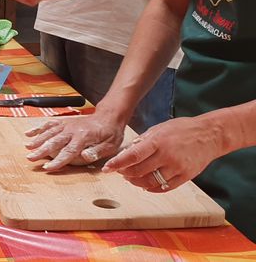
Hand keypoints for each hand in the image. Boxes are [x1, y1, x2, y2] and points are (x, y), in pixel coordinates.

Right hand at [24, 114, 125, 170]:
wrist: (108, 117)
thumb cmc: (110, 133)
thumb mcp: (110, 145)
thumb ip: (97, 151)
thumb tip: (85, 157)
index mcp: (83, 137)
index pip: (68, 151)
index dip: (57, 161)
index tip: (48, 168)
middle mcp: (72, 130)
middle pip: (54, 142)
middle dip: (41, 150)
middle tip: (30, 158)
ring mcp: (67, 125)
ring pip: (49, 132)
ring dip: (37, 139)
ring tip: (27, 147)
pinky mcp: (64, 122)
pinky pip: (49, 124)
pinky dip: (38, 128)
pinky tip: (29, 133)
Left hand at [102, 117, 223, 192]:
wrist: (210, 135)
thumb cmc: (182, 129)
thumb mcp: (158, 129)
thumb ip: (142, 142)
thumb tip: (126, 152)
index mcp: (158, 141)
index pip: (132, 156)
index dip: (117, 163)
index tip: (107, 168)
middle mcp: (167, 155)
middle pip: (139, 171)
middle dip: (125, 173)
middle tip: (120, 171)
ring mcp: (177, 167)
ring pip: (150, 182)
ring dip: (136, 182)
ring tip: (131, 178)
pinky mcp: (186, 176)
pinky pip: (164, 187)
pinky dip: (151, 188)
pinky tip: (145, 184)